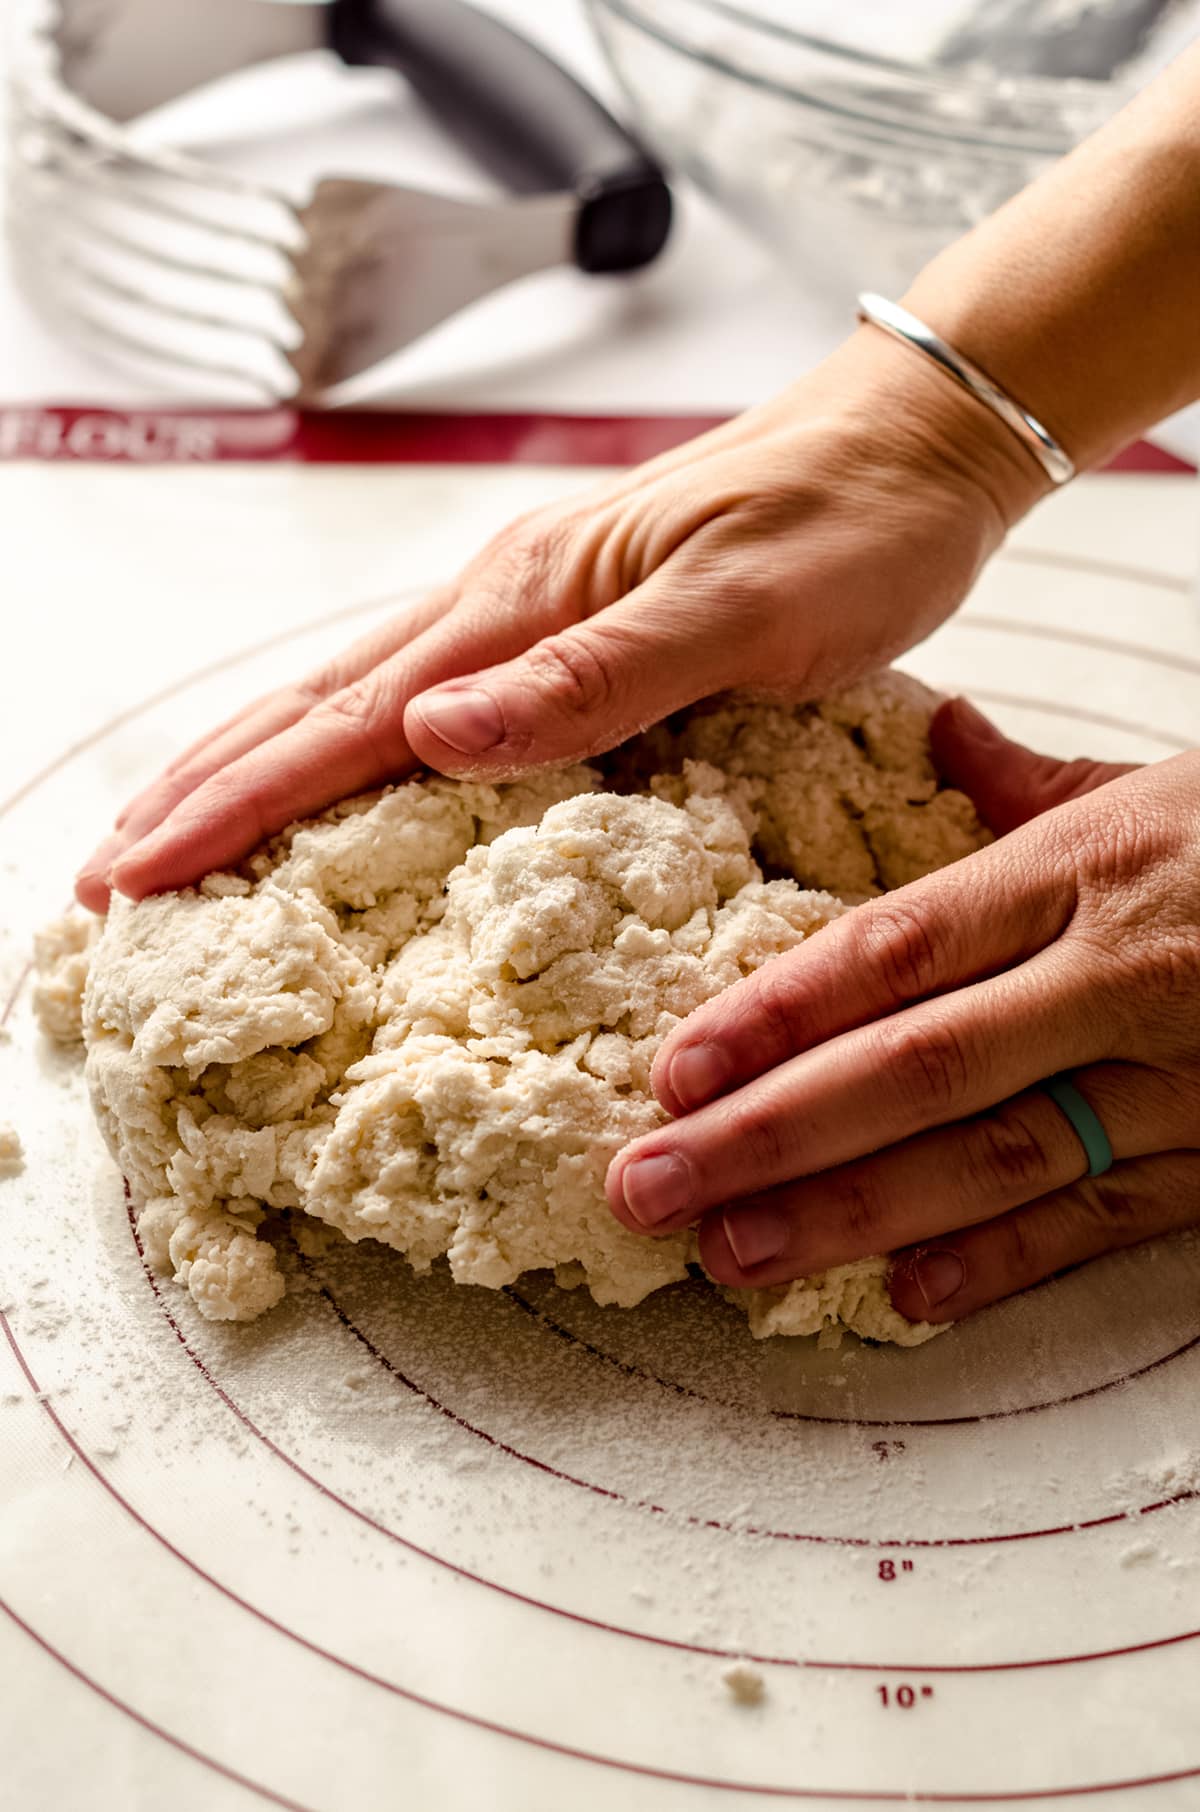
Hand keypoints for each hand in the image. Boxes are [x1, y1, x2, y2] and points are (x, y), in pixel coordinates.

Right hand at [76, 328, 1044, 909]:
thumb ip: (590, 678)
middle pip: (314, 706)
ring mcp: (525, 608)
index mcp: (525, 605)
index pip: (347, 724)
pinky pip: (417, 691)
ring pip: (351, 695)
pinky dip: (341, 742)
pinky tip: (329, 772)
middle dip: (203, 792)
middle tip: (109, 874)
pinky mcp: (563, 621)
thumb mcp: (737, 615)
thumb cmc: (844, 529)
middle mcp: (501, 602)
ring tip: (175, 825)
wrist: (914, 444)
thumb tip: (429, 730)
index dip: (236, 804)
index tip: (141, 873)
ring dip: (252, 765)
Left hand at [606, 701, 1199, 1325]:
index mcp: (1084, 867)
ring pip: (994, 1159)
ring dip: (851, 1216)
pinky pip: (1105, 1218)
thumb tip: (947, 738)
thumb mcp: (1160, 785)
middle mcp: (1119, 974)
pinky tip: (902, 1298)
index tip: (672, 1070)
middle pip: (916, 1068)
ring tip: (732, 1254)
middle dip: (769, 1136)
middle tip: (646, 1187)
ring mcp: (1181, 1075)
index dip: (775, 1014)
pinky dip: (1004, 1264)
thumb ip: (1035, 784)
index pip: (896, 950)